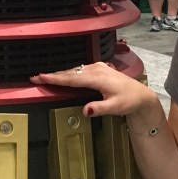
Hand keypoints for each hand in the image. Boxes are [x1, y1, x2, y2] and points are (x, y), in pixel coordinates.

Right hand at [30, 62, 162, 122]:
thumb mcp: (115, 107)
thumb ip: (100, 108)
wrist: (141, 96)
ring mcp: (98, 68)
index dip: (55, 78)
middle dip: (52, 75)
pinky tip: (64, 76)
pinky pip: (80, 70)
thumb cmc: (129, 101)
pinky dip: (70, 73)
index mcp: (97, 78)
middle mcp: (96, 70)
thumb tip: (85, 110)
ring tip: (45, 77)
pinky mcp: (99, 69)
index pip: (71, 78)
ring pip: (74, 70)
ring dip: (60, 74)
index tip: (41, 77)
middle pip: (70, 72)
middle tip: (36, 77)